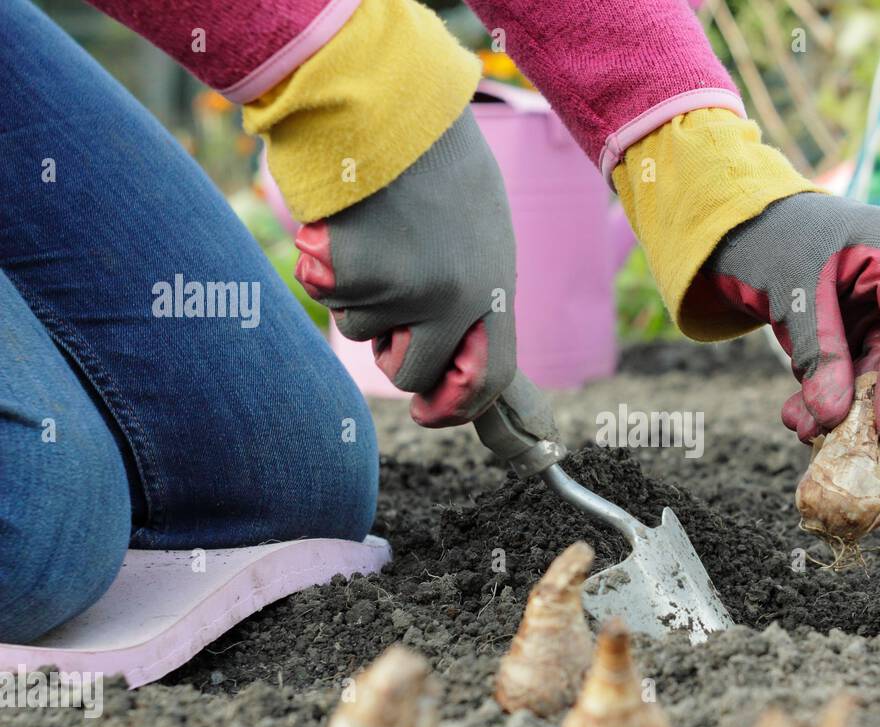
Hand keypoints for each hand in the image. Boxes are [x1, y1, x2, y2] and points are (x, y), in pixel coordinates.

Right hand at [294, 107, 516, 426]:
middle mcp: (455, 300)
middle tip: (389, 300)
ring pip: (362, 332)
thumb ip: (473, 293)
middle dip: (393, 354)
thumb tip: (463, 357)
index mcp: (494, 286)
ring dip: (361, 298)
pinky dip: (331, 269)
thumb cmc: (437, 163)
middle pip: (412, 373)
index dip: (457, 408)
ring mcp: (404, 291)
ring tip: (378, 233)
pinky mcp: (354, 275)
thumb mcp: (480, 232)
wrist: (391, 104)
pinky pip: (330, 298)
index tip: (430, 414)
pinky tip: (350, 224)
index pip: (488, 379)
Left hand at [688, 192, 879, 443]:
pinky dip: (823, 395)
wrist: (732, 224)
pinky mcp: (849, 327)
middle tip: (842, 440)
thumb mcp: (790, 292)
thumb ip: (816, 352)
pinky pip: (846, 370)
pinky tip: (797, 418)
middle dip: (870, 400)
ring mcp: (872, 304)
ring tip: (803, 430)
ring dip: (840, 406)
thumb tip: (832, 417)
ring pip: (871, 369)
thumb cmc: (764, 237)